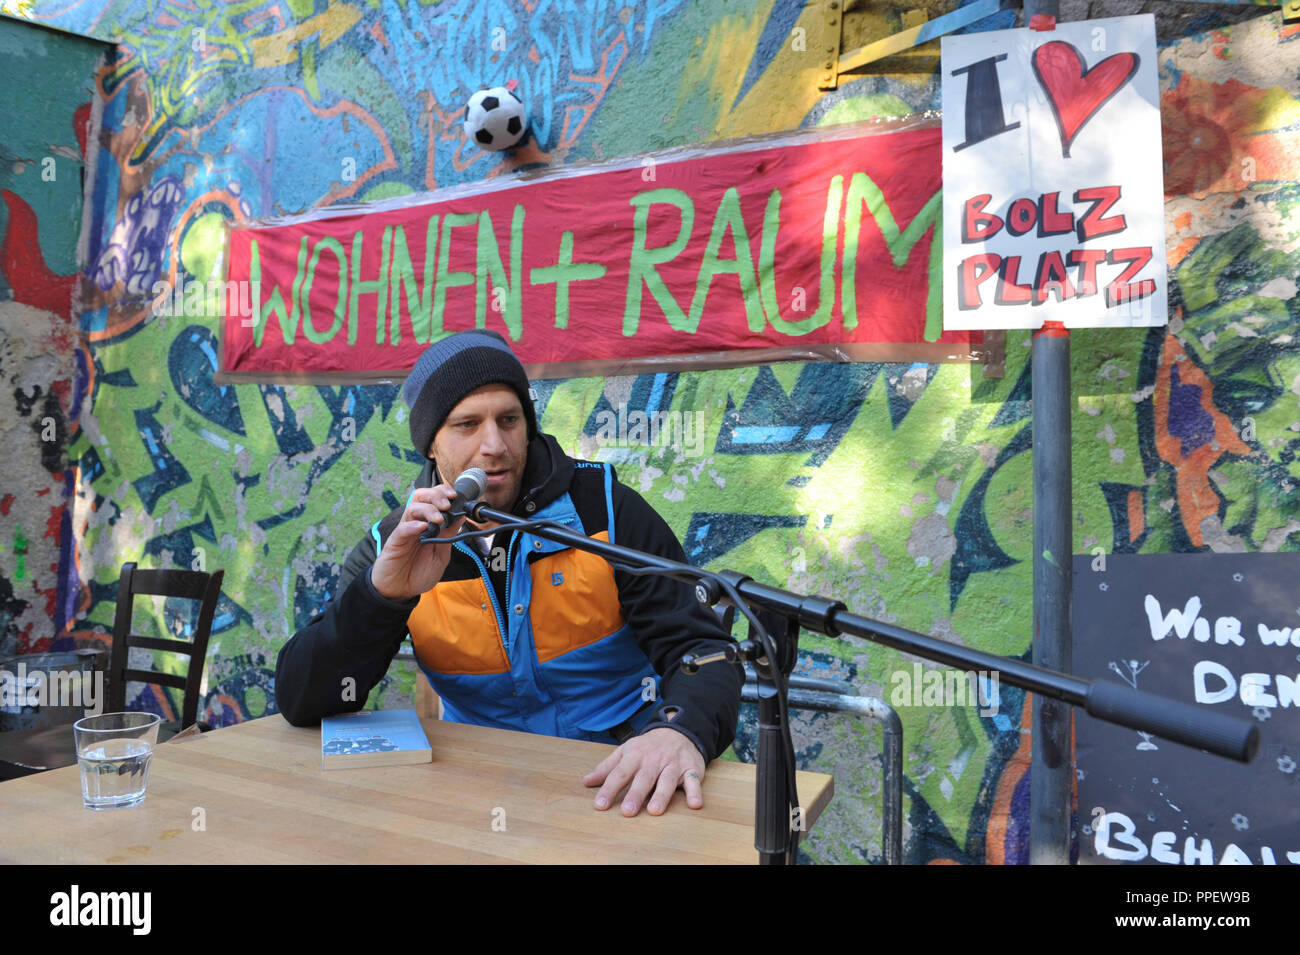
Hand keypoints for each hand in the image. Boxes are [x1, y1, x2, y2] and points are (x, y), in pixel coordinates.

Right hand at [370, 484, 465, 600]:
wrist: (400, 591)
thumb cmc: (418, 573)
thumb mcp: (441, 555)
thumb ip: (449, 536)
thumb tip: (460, 517)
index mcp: (428, 525)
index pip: (433, 500)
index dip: (443, 493)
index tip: (455, 496)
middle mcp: (416, 524)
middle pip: (421, 497)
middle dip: (436, 495)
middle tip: (447, 504)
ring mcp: (405, 532)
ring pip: (412, 509)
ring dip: (428, 510)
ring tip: (438, 519)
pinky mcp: (395, 542)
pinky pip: (402, 529)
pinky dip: (413, 526)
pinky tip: (422, 527)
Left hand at [583, 727, 705, 816]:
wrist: (679, 730)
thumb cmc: (648, 747)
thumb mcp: (625, 752)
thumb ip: (607, 768)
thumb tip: (586, 782)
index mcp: (635, 755)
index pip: (620, 773)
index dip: (609, 789)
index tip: (599, 805)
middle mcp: (654, 760)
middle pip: (643, 778)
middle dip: (635, 794)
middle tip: (627, 812)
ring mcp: (673, 764)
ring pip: (667, 780)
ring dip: (662, 795)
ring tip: (655, 811)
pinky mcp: (691, 769)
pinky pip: (693, 780)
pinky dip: (695, 792)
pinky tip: (694, 804)